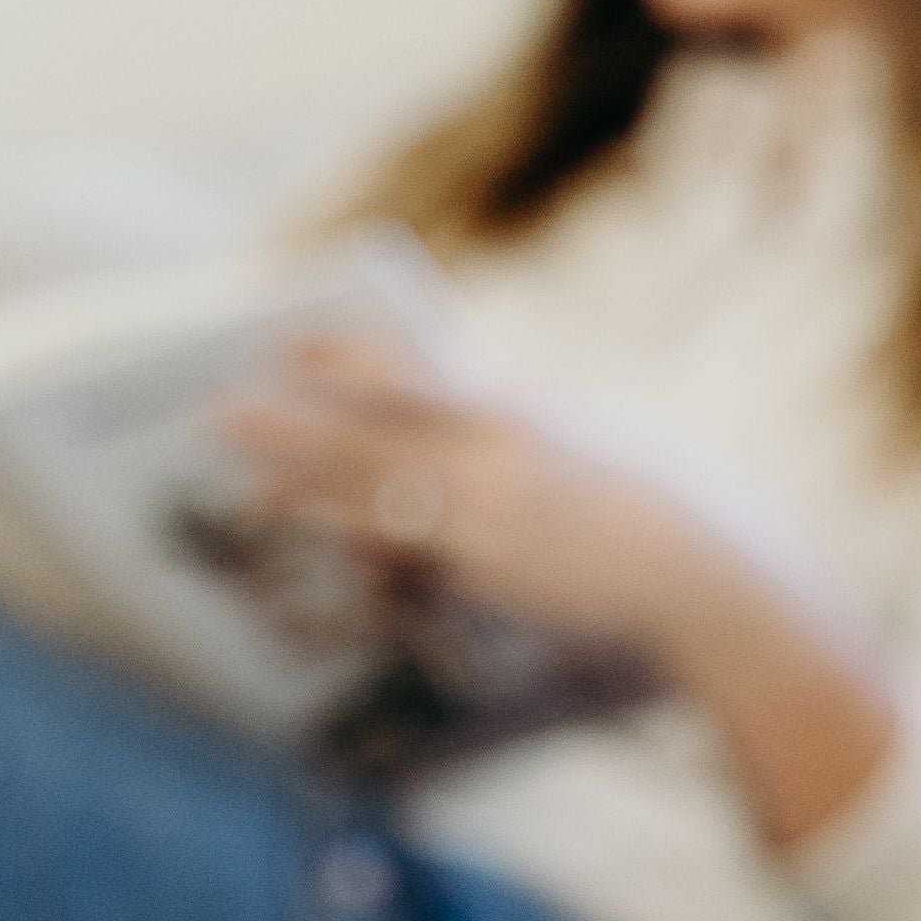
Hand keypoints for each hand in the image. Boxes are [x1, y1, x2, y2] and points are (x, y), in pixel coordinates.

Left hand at [219, 335, 716, 652]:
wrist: (702, 571)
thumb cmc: (641, 492)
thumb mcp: (568, 433)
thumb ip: (493, 426)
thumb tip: (419, 424)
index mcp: (513, 410)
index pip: (406, 375)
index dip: (337, 360)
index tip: (283, 343)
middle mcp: (492, 462)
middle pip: (367, 438)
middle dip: (287, 424)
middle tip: (218, 410)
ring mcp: (487, 525)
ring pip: (371, 499)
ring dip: (298, 484)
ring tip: (243, 470)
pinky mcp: (491, 577)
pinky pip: (405, 552)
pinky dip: (351, 533)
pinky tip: (305, 522)